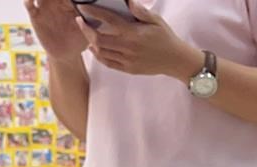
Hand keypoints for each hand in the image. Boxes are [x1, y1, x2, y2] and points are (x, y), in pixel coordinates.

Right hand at [24, 0, 87, 60]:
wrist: (66, 54)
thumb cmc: (79, 40)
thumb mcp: (88, 30)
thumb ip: (93, 22)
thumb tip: (103, 16)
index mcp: (68, 3)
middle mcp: (55, 3)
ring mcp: (45, 8)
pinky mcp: (36, 16)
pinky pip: (30, 5)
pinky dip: (28, 1)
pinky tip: (31, 0)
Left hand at [77, 3, 199, 78]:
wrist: (175, 60)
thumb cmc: (166, 38)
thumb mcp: (156, 20)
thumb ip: (140, 11)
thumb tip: (128, 0)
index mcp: (133, 33)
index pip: (109, 20)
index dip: (93, 13)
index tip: (83, 8)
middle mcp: (128, 47)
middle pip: (99, 38)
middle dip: (86, 29)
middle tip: (80, 21)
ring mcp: (127, 60)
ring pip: (101, 52)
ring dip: (91, 42)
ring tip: (86, 33)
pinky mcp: (128, 69)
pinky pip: (108, 63)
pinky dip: (98, 55)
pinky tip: (94, 48)